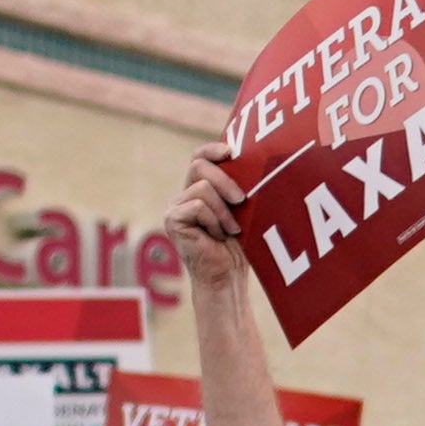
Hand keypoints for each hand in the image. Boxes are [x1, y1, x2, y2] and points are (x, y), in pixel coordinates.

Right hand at [167, 145, 246, 291]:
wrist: (229, 276)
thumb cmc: (241, 245)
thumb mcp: (245, 209)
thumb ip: (240, 186)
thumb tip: (252, 160)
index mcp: (200, 189)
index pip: (199, 158)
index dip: (212, 150)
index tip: (231, 151)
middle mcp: (184, 195)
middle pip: (199, 166)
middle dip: (225, 181)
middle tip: (241, 200)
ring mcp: (175, 207)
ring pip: (203, 188)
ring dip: (223, 211)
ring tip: (230, 230)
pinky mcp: (172, 219)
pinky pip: (197, 206)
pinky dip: (214, 221)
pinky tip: (216, 237)